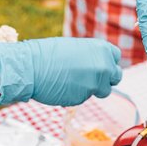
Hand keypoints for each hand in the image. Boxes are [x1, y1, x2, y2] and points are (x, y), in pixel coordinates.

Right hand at [0, 38, 122, 106]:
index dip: (107, 62)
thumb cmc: (48, 54)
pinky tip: (63, 87)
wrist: (31, 67)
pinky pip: (85, 97)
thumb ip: (92, 56)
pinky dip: (78, 94)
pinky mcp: (84, 97)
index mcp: (102, 49)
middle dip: (105, 78)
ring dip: (92, 89)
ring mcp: (95, 83)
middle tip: (90, 77)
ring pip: (102, 91)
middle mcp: (103, 66)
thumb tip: (99, 64)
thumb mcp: (76, 48)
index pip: (115, 57)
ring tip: (73, 81)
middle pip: (115, 77)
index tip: (100, 65)